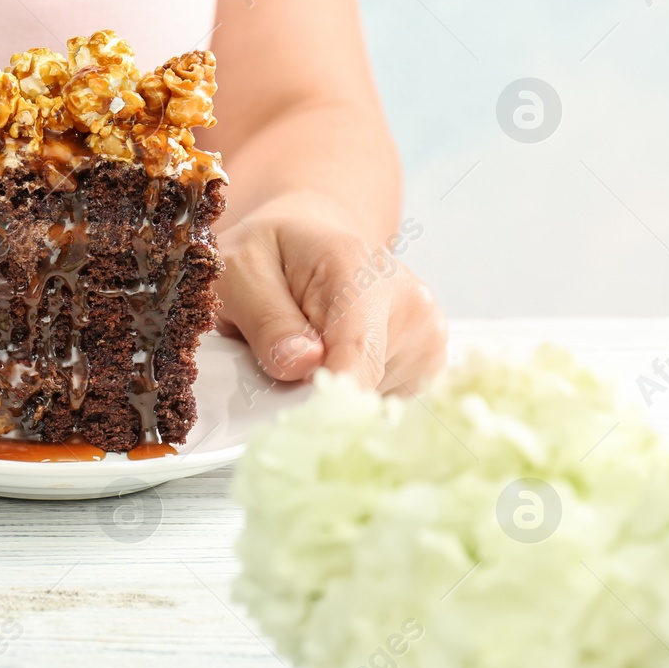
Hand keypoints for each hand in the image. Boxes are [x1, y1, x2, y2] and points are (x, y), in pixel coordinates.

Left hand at [213, 191, 446, 393]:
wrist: (312, 244)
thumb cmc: (273, 255)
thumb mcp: (240, 273)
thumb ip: (266, 318)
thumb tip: (301, 365)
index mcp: (359, 268)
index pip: (357, 351)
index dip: (329, 396)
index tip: (301, 423)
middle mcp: (409, 302)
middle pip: (359, 387)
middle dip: (311, 390)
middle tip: (278, 358)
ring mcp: (426, 336)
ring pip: (370, 403)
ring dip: (330, 392)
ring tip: (309, 350)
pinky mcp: (427, 366)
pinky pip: (381, 404)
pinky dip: (349, 395)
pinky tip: (334, 360)